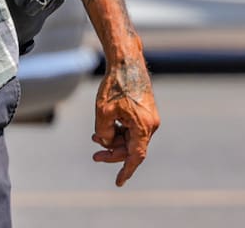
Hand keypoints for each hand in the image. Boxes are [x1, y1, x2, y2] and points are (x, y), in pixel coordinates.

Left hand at [91, 57, 159, 186]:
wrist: (126, 61)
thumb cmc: (115, 85)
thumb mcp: (103, 112)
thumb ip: (104, 133)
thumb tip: (106, 142)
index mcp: (143, 127)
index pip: (136, 156)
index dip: (126, 170)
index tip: (118, 183)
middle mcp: (150, 124)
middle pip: (131, 148)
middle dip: (112, 152)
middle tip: (94, 156)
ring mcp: (149, 117)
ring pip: (131, 138)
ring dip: (114, 140)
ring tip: (95, 138)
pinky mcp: (145, 110)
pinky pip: (132, 128)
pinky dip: (119, 130)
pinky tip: (105, 127)